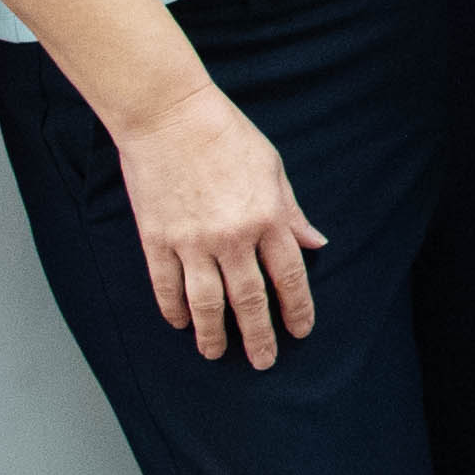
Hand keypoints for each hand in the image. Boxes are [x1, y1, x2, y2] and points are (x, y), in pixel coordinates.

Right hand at [111, 79, 324, 365]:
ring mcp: (192, 240)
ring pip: (206, 303)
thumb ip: (292, 211)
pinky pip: (166, 285)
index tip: (300, 331)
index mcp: (268, 217)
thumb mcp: (273, 167)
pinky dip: (173, 309)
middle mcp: (233, 236)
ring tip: (216, 353)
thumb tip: (316, 244)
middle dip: (259, 336)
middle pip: (249, 300)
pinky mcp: (157, 238)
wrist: (168, 114)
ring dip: (213, 334)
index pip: (289, 277)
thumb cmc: (225, 134)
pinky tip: (179, 323)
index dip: (297, 309)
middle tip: (263, 361)